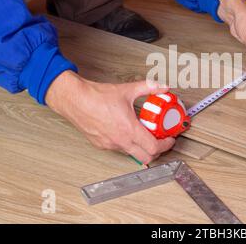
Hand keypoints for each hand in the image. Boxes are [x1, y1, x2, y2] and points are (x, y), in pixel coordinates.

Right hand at [45, 71, 174, 163]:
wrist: (75, 100)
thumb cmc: (96, 96)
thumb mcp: (127, 90)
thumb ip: (148, 87)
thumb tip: (162, 86)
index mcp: (129, 130)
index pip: (154, 148)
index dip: (166, 145)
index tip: (170, 139)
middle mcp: (120, 141)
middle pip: (146, 158)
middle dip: (157, 151)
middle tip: (161, 140)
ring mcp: (110, 145)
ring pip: (132, 154)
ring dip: (142, 148)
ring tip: (145, 134)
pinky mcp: (101, 145)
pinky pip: (119, 149)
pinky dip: (128, 144)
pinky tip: (128, 132)